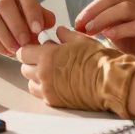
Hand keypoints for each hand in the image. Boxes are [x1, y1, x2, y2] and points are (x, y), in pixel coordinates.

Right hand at [0, 0, 56, 56]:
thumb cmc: (13, 15)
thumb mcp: (29, 12)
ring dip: (6, 36)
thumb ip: (41, 15)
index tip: (38, 28)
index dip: (31, 8)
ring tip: (17, 49)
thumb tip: (50, 22)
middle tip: (27, 42)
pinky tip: (6, 51)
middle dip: (18, 25)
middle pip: (4, 2)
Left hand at [18, 28, 134, 116]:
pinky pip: (42, 95)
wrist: (111, 82)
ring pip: (31, 83)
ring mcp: (48, 90)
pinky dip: (46, 89)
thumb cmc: (99, 60)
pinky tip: (59, 83)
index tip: (36, 47)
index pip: (23, 52)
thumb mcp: (82, 40)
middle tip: (46, 59)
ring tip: (52, 72)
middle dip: (32, 62)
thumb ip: (65, 35)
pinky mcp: (55, 102)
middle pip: (24, 68)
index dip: (29, 48)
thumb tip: (59, 31)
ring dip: (37, 77)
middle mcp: (43, 74)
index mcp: (47, 56)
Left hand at [73, 0, 134, 66]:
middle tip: (81, 26)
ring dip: (105, 18)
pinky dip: (120, 29)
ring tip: (92, 30)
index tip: (77, 22)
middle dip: (95, 11)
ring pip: (127, 8)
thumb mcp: (115, 32)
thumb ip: (102, 24)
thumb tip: (78, 23)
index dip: (91, 7)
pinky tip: (109, 36)